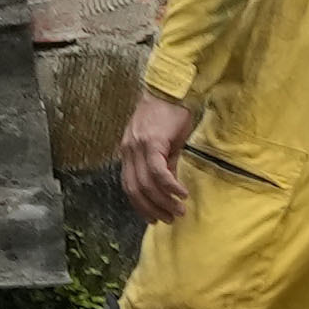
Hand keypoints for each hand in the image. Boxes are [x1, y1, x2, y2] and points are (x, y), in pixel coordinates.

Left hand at [112, 92, 196, 221]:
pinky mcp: (152, 142)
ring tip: (178, 211)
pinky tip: (181, 194)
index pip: (129, 186)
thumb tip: (169, 188)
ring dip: (163, 201)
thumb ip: (163, 165)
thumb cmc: (168, 114)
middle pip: (135, 189)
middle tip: (169, 219)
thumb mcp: (163, 144)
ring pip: (147, 184)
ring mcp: (138, 147)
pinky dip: (170, 187)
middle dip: (152, 209)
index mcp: (127, 152)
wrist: (170, 89)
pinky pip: (158, 172)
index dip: (140, 206)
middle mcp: (128, 151)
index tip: (154, 218)